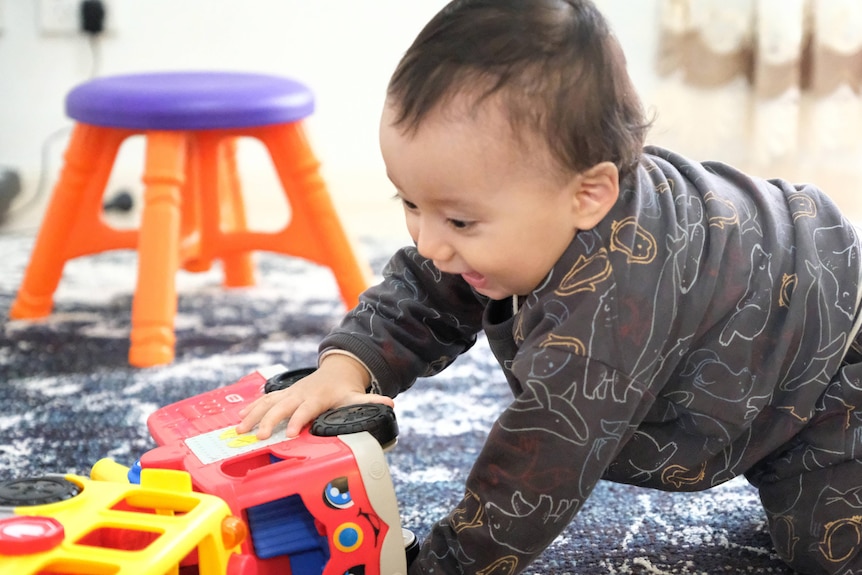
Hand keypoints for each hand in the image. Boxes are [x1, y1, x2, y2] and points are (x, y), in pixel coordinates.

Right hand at [236, 354, 393, 439]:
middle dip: (270, 421)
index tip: (291, 434)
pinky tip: (238, 418)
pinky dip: (251, 408)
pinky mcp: (282, 394)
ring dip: (254, 415)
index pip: (306, 410)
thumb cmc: (344, 389)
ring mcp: (290, 393)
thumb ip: (371, 402)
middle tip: (260, 436)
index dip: (299, 421)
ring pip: (268, 403)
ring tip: (240, 430)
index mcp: (318, 397)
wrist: (336, 370)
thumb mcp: (357, 396)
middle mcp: (301, 394)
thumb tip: (389, 404)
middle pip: (282, 407)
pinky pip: (264, 401)